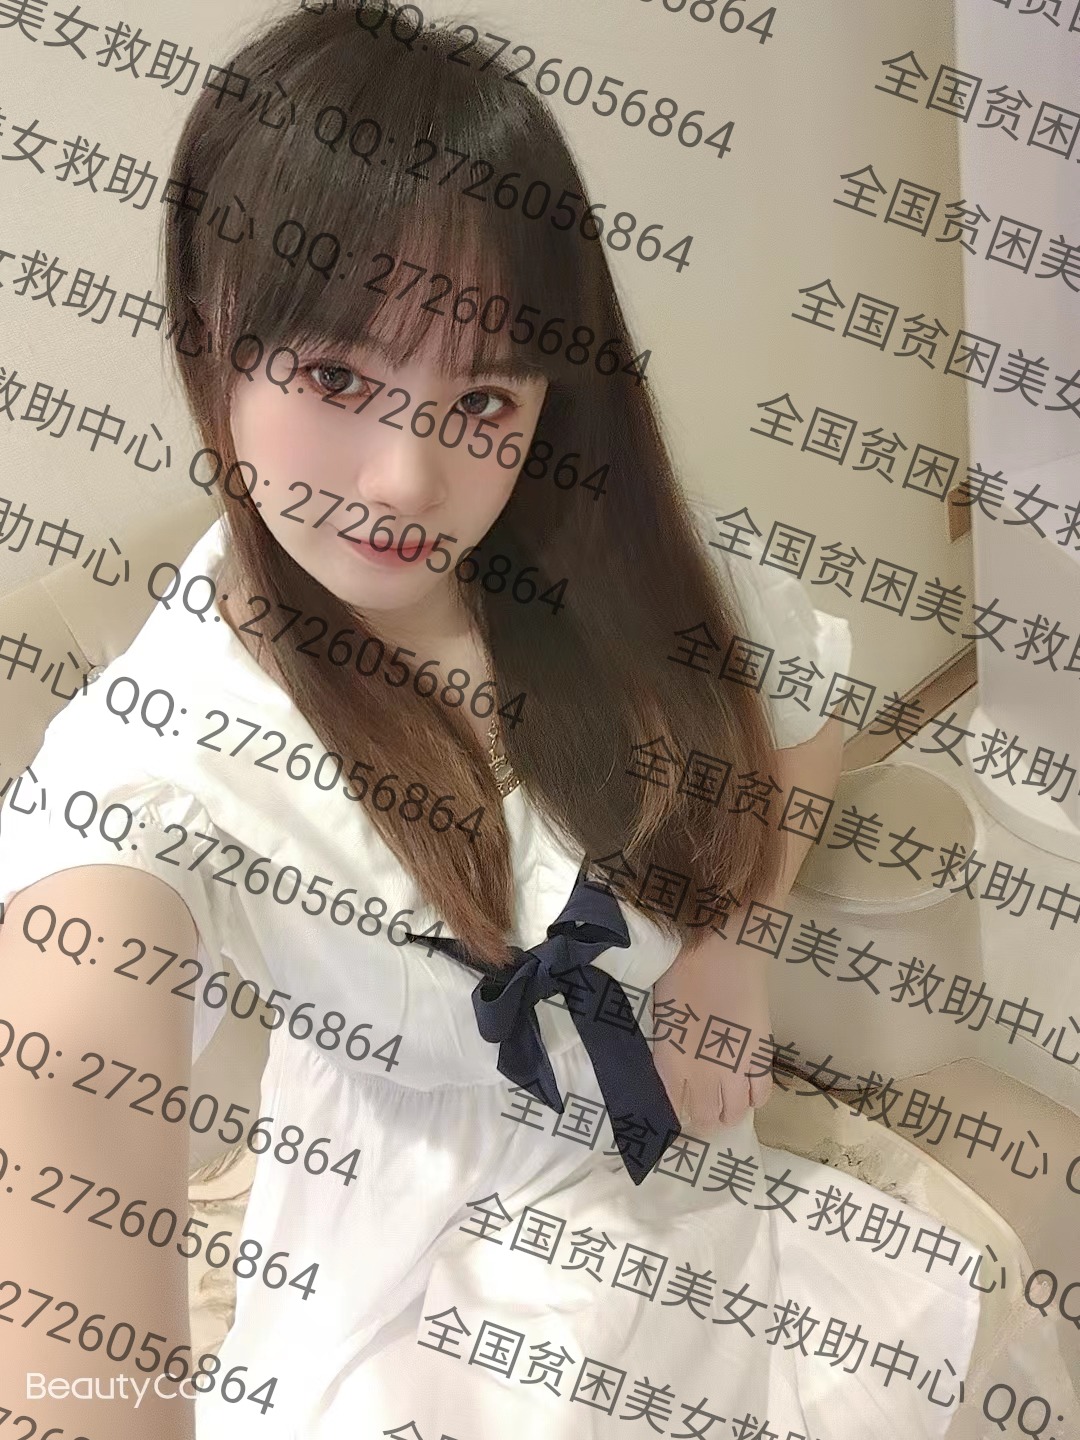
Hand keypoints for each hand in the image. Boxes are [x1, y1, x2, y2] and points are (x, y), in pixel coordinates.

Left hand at [651, 934, 773, 1136]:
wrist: (721, 952)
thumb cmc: (682, 973)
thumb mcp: (662, 1016)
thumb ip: (667, 1050)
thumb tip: (676, 1068)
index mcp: (670, 1065)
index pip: (675, 1110)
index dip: (679, 1113)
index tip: (681, 1106)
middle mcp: (702, 1077)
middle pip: (706, 1119)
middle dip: (704, 1118)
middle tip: (704, 1105)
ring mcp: (734, 1070)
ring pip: (735, 1114)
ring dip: (729, 1111)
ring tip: (726, 1097)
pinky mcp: (760, 1058)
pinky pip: (761, 1096)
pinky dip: (753, 1097)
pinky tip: (747, 1086)